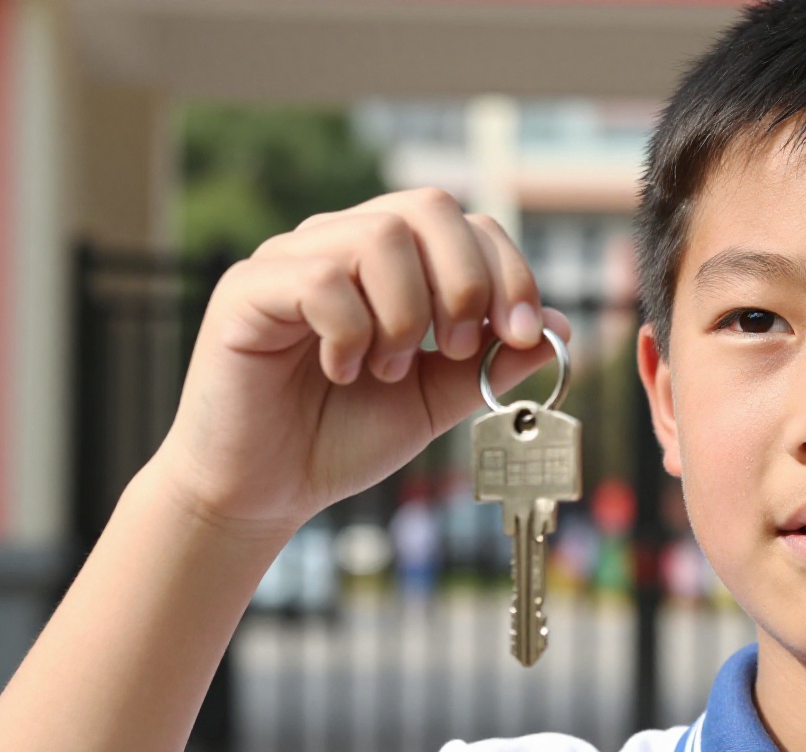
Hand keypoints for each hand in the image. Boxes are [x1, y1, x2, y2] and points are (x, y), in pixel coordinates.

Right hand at [148, 188, 569, 534]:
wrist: (263, 490)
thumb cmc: (340, 437)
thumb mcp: (435, 401)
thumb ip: (491, 363)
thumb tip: (558, 325)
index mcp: (391, 263)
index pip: (466, 224)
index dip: (508, 271)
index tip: (520, 334)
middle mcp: (340, 243)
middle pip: (427, 207)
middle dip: (466, 281)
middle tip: (456, 350)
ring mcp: (291, 259)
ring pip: (379, 237)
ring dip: (406, 313)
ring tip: (387, 370)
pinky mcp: (248, 288)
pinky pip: (320, 277)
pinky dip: (350, 331)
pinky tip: (341, 371)